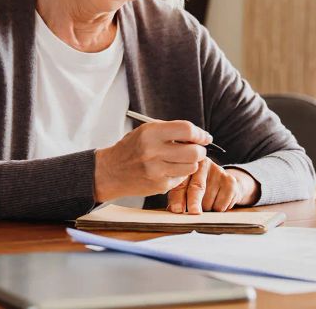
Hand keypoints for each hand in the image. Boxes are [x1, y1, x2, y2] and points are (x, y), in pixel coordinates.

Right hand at [94, 120, 211, 201]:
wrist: (110, 171)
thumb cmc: (131, 148)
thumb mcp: (146, 131)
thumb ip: (170, 130)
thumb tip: (197, 135)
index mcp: (150, 133)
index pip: (186, 130)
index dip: (200, 133)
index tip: (204, 137)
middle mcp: (153, 152)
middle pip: (194, 152)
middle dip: (200, 150)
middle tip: (197, 149)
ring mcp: (157, 171)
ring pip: (191, 167)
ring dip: (192, 163)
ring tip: (182, 159)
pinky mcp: (159, 186)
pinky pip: (181, 178)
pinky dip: (181, 173)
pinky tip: (171, 169)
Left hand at [166, 159, 259, 213]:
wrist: (224, 183)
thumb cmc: (199, 186)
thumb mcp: (185, 187)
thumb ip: (178, 196)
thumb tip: (174, 209)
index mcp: (188, 164)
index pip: (182, 182)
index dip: (178, 197)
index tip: (177, 210)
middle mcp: (204, 164)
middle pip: (198, 187)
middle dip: (194, 202)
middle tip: (193, 213)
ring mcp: (218, 171)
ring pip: (210, 199)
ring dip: (206, 209)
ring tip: (206, 202)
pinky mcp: (230, 181)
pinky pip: (222, 204)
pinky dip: (217, 209)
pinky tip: (217, 201)